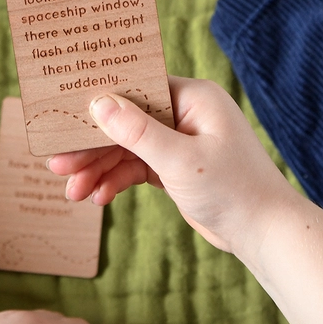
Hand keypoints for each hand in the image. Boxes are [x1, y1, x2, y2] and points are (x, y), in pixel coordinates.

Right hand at [49, 76, 292, 254]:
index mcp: (192, 96)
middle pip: (125, 121)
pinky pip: (137, 167)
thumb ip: (137, 132)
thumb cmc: (234, 190)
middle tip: (56, 163)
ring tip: (71, 191)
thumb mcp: (180, 160)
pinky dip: (117, 181)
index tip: (64, 114)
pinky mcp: (175, 166)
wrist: (266, 235)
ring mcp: (179, 140)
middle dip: (91, 146)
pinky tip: (97, 197)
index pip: (135, 88)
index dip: (99, 101)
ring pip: (127, 148)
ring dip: (99, 169)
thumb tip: (98, 102)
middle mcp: (185, 112)